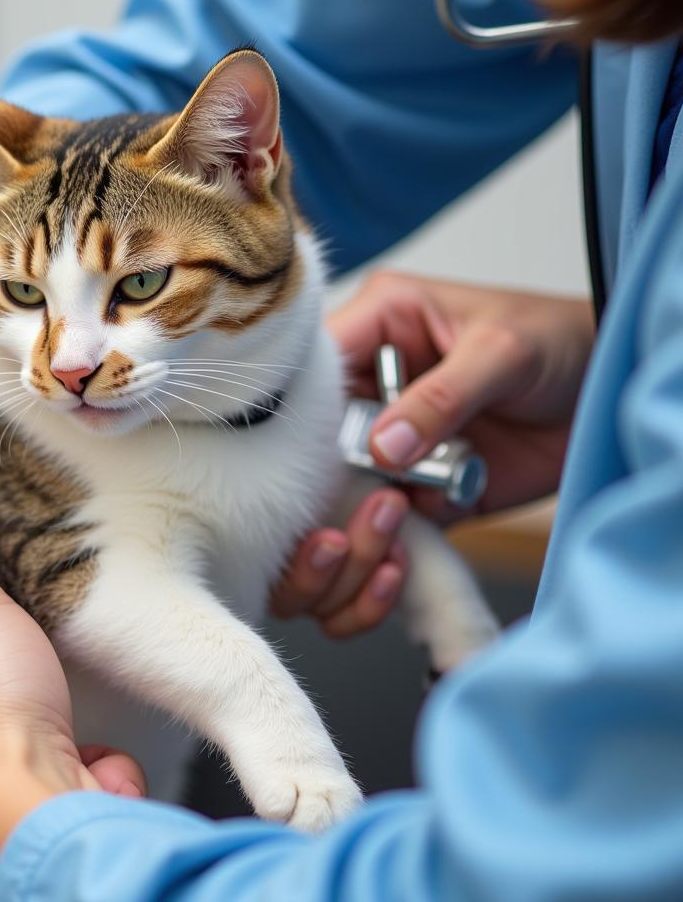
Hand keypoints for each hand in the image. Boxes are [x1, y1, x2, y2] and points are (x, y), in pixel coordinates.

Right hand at [275, 271, 594, 636]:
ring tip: (394, 532)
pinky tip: (398, 568)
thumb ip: (441, 396)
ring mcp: (383, 454)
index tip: (301, 456)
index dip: (290, 416)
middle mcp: (364, 396)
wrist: (611, 394)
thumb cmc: (555, 342)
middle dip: (320, 492)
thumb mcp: (502, 351)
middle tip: (372, 500)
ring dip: (347, 539)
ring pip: (325, 509)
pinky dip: (374, 568)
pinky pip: (372, 543)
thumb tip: (384, 449)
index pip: (300, 373)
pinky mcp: (412, 501)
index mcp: (371, 332)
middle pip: (298, 454)